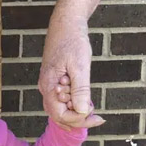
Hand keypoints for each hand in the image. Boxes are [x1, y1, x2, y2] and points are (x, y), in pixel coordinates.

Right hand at [39, 12, 103, 128]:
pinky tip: (86, 103)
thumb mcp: (79, 65)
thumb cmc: (73, 42)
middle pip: (58, 115)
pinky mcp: (54, 82)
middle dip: (78, 120)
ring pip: (59, 110)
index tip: (95, 114)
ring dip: (76, 114)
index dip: (77, 119)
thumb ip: (80, 89)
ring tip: (94, 112)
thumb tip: (81, 111)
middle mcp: (46, 89)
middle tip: (99, 118)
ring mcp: (49, 86)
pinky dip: (73, 106)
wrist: (65, 25)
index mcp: (49, 86)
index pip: (59, 114)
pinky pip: (61, 101)